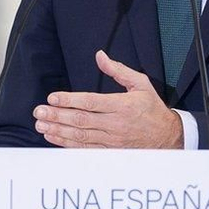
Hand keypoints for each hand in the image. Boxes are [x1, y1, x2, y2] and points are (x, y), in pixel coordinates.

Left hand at [32, 50, 182, 148]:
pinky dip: (68, 144)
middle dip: (57, 116)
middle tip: (39, 112)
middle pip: (81, 120)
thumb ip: (118, 70)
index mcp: (122, 105)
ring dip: (58, 131)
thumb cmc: (152, 108)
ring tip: (41, 125)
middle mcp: (116, 124)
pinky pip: (86, 149)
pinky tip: (54, 138)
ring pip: (80, 136)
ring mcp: (112, 140)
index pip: (91, 102)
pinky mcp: (110, 152)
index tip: (53, 97)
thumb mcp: (140, 84)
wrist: (168, 137)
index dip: (70, 100)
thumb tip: (100, 56)